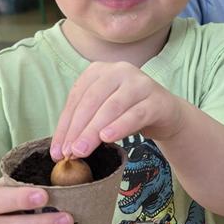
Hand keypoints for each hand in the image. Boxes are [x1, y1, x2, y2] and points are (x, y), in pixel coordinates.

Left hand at [51, 61, 181, 160]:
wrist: (166, 113)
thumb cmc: (127, 113)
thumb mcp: (102, 113)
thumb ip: (83, 123)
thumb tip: (61, 149)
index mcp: (99, 70)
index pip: (77, 98)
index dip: (65, 125)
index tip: (57, 150)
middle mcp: (119, 70)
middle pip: (92, 101)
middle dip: (77, 129)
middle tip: (69, 153)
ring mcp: (140, 83)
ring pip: (112, 107)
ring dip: (94, 130)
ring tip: (82, 150)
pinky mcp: (157, 99)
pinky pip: (136, 114)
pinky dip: (120, 126)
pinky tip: (107, 138)